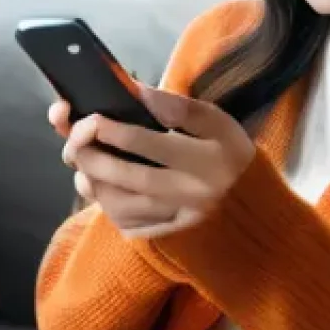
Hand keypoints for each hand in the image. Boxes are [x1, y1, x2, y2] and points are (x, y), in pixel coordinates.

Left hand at [57, 86, 255, 237]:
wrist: (255, 210)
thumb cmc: (231, 156)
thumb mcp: (217, 121)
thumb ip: (178, 106)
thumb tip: (137, 92)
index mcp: (202, 159)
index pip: (144, 143)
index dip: (109, 129)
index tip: (89, 116)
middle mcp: (187, 194)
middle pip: (125, 177)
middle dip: (90, 156)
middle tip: (75, 141)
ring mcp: (175, 220)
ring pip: (119, 205)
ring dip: (92, 182)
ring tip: (85, 164)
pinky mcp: (167, 238)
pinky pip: (126, 225)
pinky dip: (107, 206)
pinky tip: (104, 188)